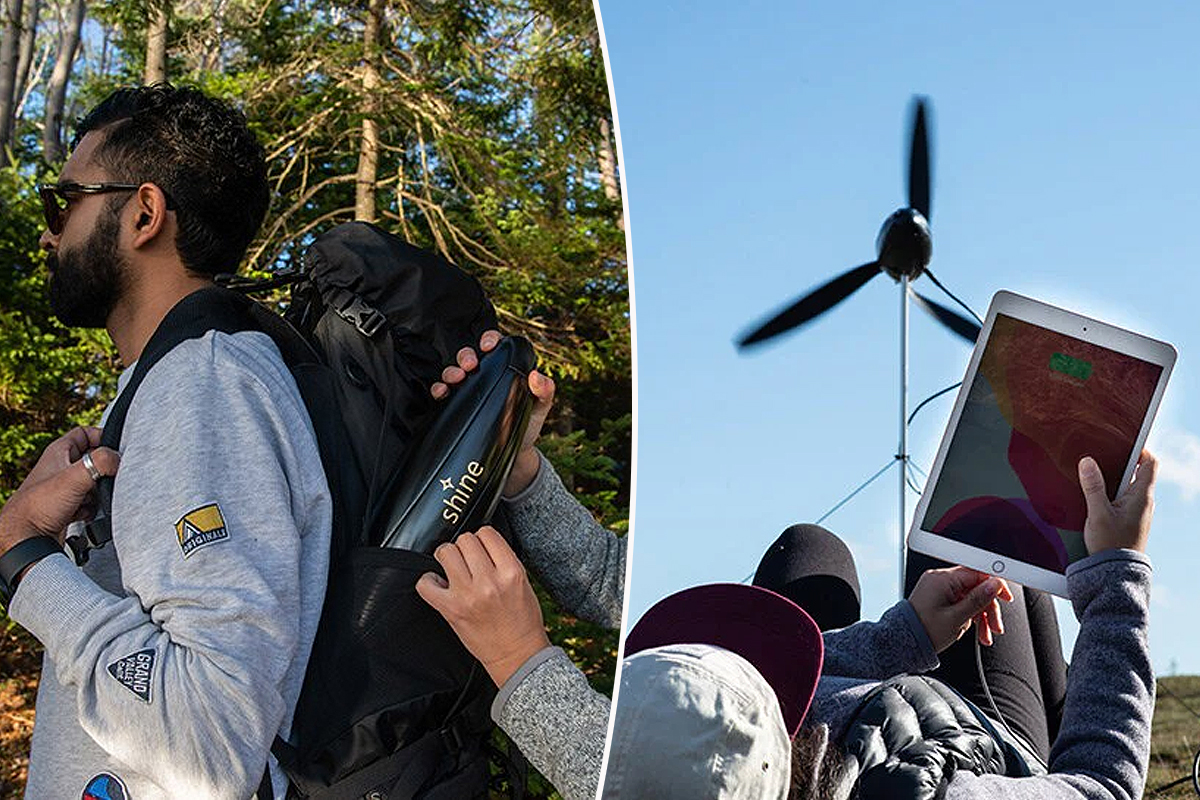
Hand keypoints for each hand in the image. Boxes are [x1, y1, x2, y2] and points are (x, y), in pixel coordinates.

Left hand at [0, 427, 119, 552]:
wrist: (26, 539)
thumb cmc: (39, 507)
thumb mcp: (74, 477)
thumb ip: (101, 462)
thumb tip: (120, 460)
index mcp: (58, 453)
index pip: (85, 433)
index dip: (101, 437)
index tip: (115, 449)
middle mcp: (60, 468)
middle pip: (93, 461)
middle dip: (104, 471)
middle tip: (105, 478)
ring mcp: (63, 488)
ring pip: (93, 483)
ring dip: (98, 493)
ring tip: (90, 500)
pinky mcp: (66, 507)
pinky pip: (89, 503)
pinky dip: (91, 509)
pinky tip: (83, 514)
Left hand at [416, 526, 551, 687]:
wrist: (517, 655)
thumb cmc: (522, 621)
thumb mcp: (524, 582)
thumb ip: (504, 559)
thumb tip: (483, 542)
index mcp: (511, 572)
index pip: (487, 533)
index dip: (483, 538)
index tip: (481, 547)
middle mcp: (489, 581)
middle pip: (465, 540)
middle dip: (466, 548)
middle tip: (469, 561)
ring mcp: (467, 595)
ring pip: (446, 553)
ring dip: (448, 559)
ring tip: (454, 570)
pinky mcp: (450, 609)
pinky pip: (426, 584)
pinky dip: (429, 582)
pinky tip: (439, 585)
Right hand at [430, 329, 554, 495]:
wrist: (513, 455)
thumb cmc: (528, 425)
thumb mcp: (540, 408)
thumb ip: (545, 391)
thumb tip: (536, 377)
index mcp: (504, 369)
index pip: (495, 346)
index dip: (489, 340)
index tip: (489, 346)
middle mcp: (483, 377)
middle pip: (469, 356)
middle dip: (466, 355)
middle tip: (471, 364)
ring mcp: (468, 391)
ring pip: (453, 371)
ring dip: (451, 371)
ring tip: (456, 378)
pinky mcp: (456, 407)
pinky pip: (442, 393)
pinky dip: (438, 389)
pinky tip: (441, 392)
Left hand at [908, 566, 1013, 651]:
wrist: (904, 644)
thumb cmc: (924, 631)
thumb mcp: (956, 617)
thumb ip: (978, 600)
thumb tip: (994, 585)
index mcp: (942, 579)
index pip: (977, 573)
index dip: (994, 585)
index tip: (1005, 598)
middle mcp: (940, 580)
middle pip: (976, 587)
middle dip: (989, 608)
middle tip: (996, 626)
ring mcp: (939, 589)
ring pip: (971, 597)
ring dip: (982, 616)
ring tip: (986, 635)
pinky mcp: (939, 599)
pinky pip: (961, 603)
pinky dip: (971, 616)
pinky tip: (977, 631)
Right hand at [1080, 449, 1156, 554]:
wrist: (1114, 573)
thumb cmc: (1110, 545)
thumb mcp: (1098, 513)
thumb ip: (1093, 486)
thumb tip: (1088, 461)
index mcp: (1142, 496)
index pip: (1150, 463)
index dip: (1139, 449)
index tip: (1122, 442)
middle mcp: (1144, 501)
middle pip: (1137, 472)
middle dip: (1120, 462)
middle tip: (1100, 457)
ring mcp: (1137, 510)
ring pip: (1128, 485)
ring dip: (1113, 479)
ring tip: (1093, 476)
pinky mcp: (1129, 519)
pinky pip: (1122, 498)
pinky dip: (1111, 492)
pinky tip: (1094, 497)